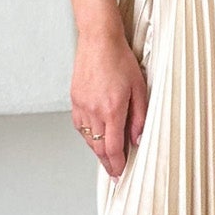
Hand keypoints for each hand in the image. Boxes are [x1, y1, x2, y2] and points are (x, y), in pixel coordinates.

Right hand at [71, 25, 148, 178]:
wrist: (98, 41)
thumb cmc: (120, 60)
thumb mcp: (139, 88)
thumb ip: (139, 117)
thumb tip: (137, 139)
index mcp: (112, 109)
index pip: (113, 148)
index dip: (117, 164)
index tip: (120, 173)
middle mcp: (94, 111)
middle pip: (98, 147)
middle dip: (107, 162)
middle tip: (114, 171)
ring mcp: (81, 106)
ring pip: (88, 138)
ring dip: (98, 150)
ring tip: (107, 156)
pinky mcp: (75, 100)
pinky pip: (80, 126)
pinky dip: (88, 135)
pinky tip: (96, 136)